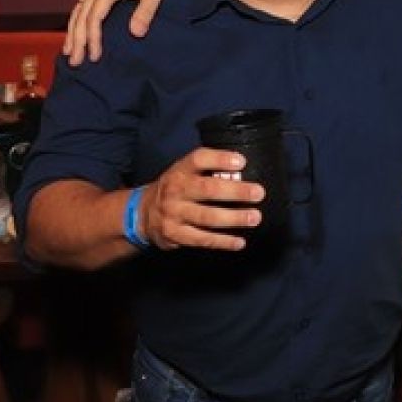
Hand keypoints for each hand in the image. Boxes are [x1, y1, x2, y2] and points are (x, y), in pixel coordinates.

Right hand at [64, 0, 185, 64]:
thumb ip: (145, 11)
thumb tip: (136, 33)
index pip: (95, 17)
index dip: (93, 38)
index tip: (95, 55)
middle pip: (82, 16)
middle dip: (77, 40)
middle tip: (76, 62)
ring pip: (78, 10)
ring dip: (73, 31)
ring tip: (68, 51)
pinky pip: (83, 4)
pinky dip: (77, 19)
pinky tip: (75, 31)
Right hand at [138, 148, 263, 250]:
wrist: (142, 212)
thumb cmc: (176, 188)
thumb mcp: (185, 172)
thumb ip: (208, 171)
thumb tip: (242, 172)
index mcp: (180, 170)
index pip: (199, 159)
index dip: (220, 159)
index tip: (241, 162)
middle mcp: (175, 190)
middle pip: (207, 189)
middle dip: (235, 192)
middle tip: (258, 193)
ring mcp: (174, 214)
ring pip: (207, 217)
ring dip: (233, 218)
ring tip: (254, 217)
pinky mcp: (176, 235)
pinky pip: (202, 240)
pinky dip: (222, 242)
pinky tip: (239, 242)